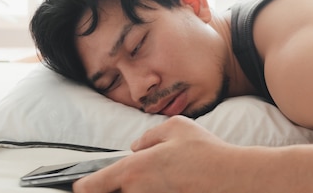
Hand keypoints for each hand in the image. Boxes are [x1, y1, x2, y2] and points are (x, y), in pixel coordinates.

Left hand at [73, 116, 235, 192]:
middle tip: (139, 174)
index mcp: (133, 169)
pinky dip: (155, 189)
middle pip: (115, 192)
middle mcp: (138, 192)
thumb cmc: (205, 152)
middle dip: (118, 185)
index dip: (83, 186)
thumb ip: (148, 136)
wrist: (231, 178)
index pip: (93, 186)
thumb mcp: (175, 126)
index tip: (81, 186)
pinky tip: (174, 181)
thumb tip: (138, 147)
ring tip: (165, 175)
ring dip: (140, 186)